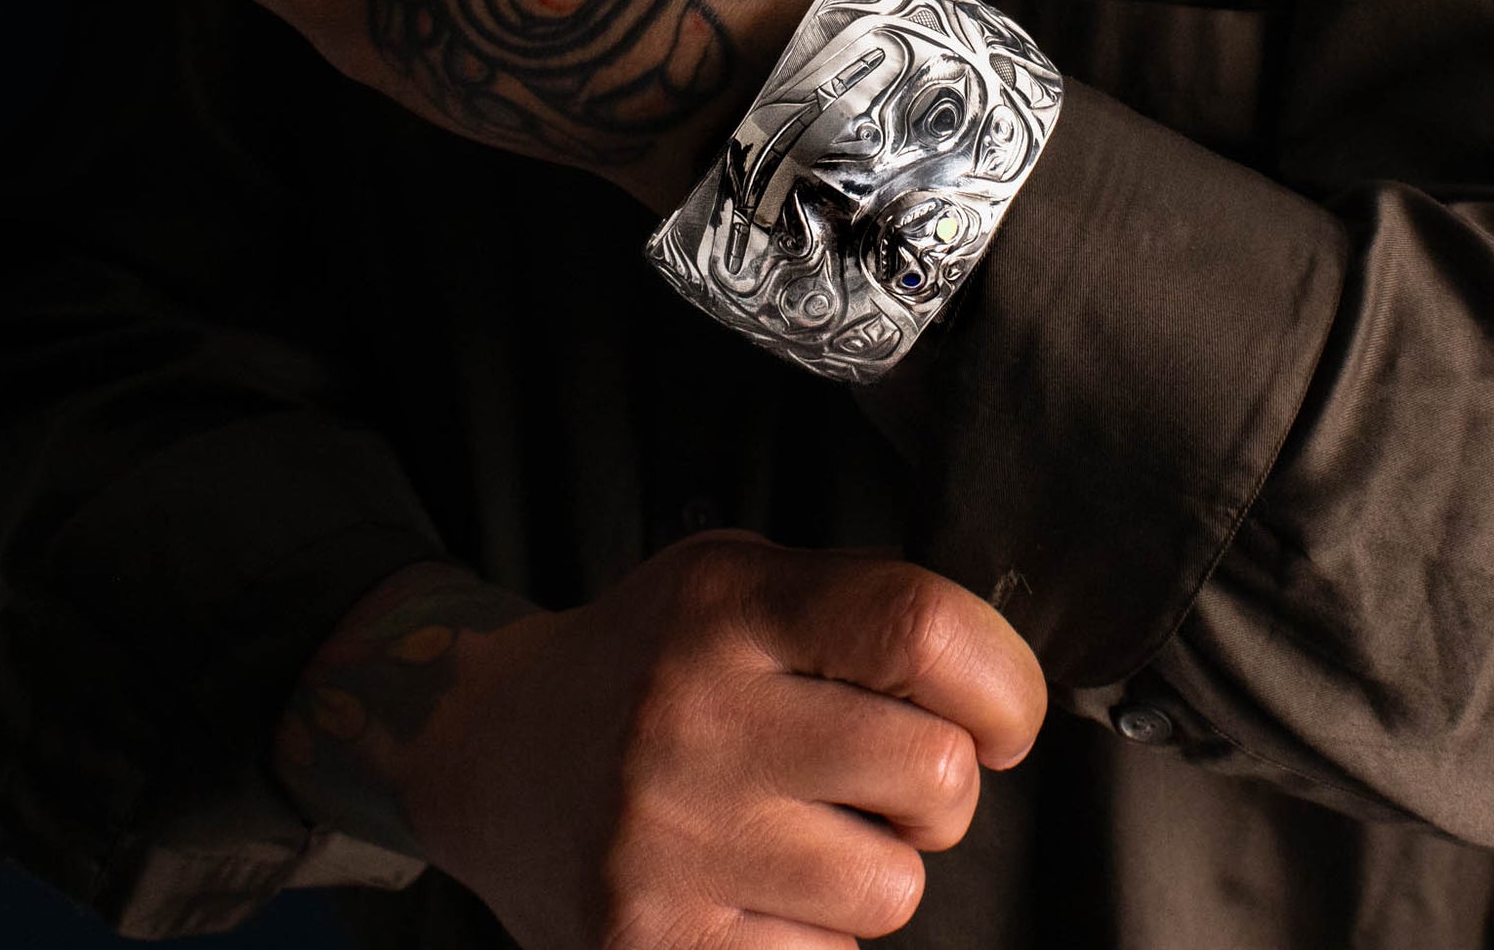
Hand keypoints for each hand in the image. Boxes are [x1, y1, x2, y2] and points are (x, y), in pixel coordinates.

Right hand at [275, 535, 1047, 949]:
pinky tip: (757, 877)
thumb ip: (857, 606)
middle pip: (933, 774)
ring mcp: (667, 845)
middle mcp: (694, 720)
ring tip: (808, 824)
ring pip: (892, 890)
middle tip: (892, 771)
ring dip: (879, 864)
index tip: (1002, 710)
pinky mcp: (652, 946)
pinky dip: (815, 929)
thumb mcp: (737, 580)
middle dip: (945, 782)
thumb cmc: (651, 656)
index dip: (1002, 679)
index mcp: (728, 608)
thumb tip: (1000, 675)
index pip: (920, 629)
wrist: (491, 750)